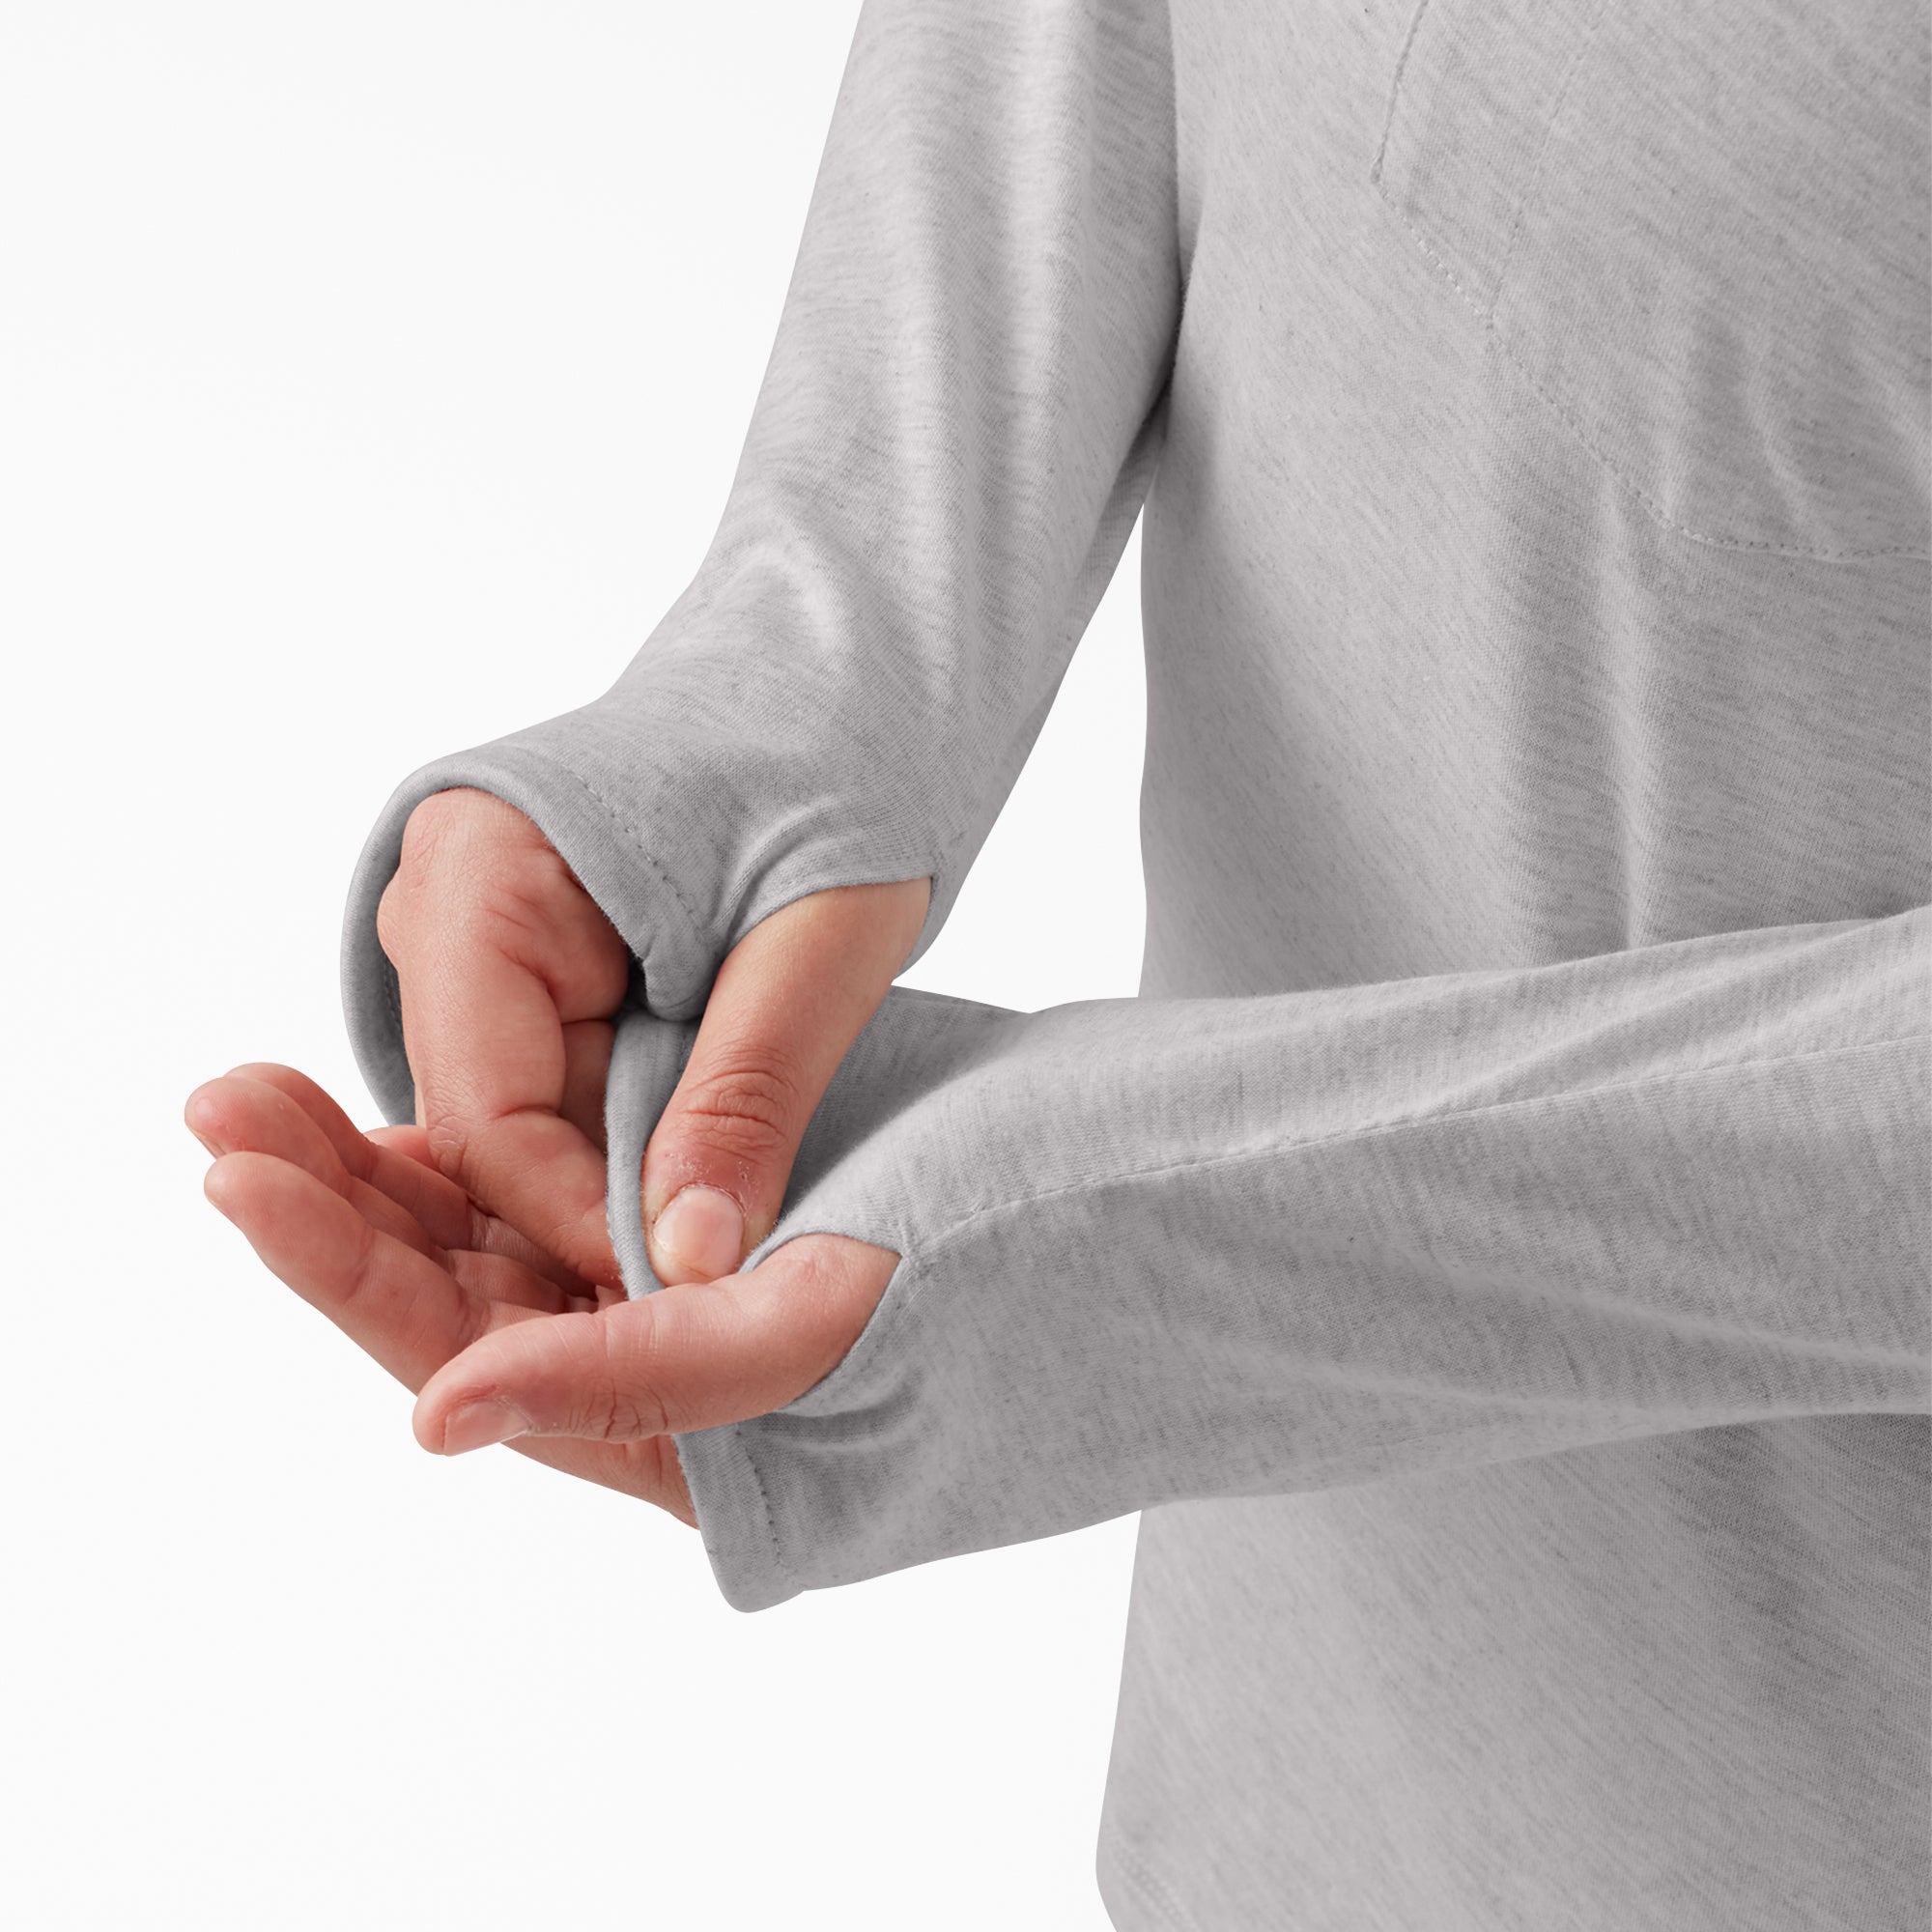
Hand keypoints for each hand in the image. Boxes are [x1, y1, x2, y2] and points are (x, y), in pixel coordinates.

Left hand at [184, 1062, 903, 1523]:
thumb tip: (440, 1415)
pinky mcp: (673, 1226)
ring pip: (475, 1245)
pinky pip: (535, 1198)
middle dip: (327, 1207)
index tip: (245, 1184)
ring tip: (260, 1096)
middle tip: (221, 1109)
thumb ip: (637, 1377)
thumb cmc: (975, 1271)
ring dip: (368, 1172)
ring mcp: (650, 1296)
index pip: (460, 1356)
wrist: (1078, 1199)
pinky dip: (455, 1152)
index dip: (344, 1273)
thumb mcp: (808, 1320)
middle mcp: (636, 1372)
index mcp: (657, 1431)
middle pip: (441, 1297)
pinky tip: (386, 1112)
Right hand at [375, 787, 930, 1292]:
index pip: (488, 1115)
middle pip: (496, 1133)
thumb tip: (694, 1264)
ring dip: (625, 1188)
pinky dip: (637, 1144)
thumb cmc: (839, 766)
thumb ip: (750, 1094)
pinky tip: (710, 1184)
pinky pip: (565, 1092)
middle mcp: (450, 913)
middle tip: (714, 1301)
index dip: (580, 1224)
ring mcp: (485, 943)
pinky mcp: (538, 968)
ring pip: (531, 1126)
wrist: (850, 685)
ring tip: (726, 1241)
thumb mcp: (818, 939)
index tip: (694, 1293)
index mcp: (480, 875)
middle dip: (598, 1217)